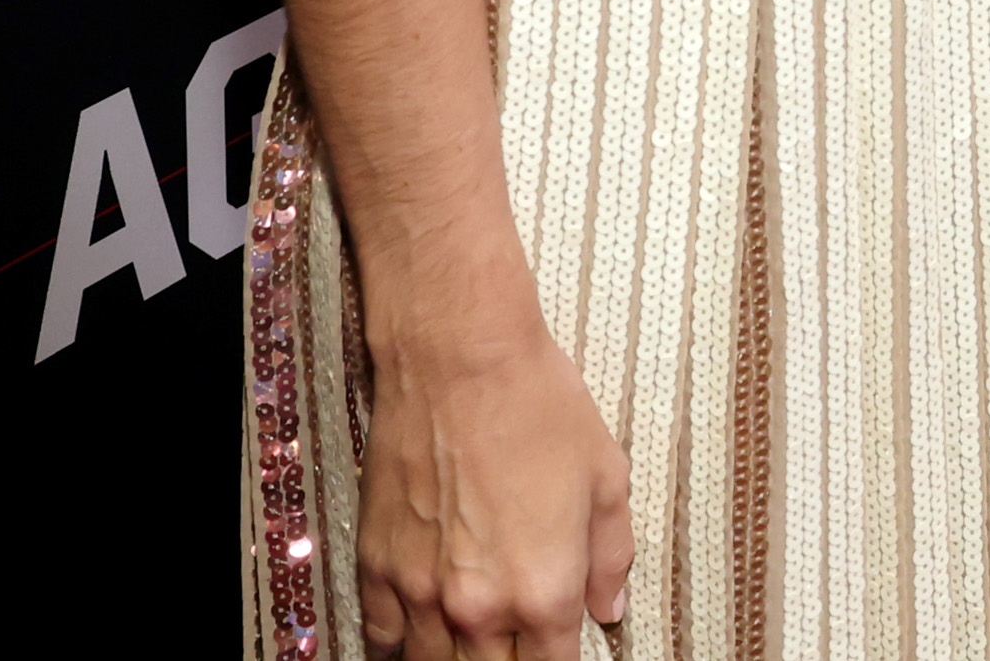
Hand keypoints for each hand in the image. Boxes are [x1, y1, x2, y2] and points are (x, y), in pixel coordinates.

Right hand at [359, 314, 633, 660]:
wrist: (460, 358)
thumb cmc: (537, 405)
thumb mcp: (606, 478)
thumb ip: (611, 557)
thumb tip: (609, 608)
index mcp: (544, 591)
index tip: (559, 650)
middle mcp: (479, 606)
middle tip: (517, 640)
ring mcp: (421, 590)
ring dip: (456, 657)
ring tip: (473, 641)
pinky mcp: (378, 565)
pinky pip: (381, 636)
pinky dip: (399, 644)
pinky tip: (417, 634)